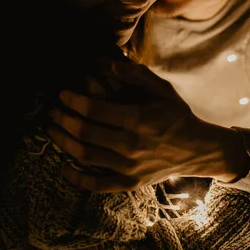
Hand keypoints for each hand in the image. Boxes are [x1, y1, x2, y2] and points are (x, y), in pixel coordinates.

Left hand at [48, 60, 248, 191]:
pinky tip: (63, 168)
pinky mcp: (130, 182)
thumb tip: (109, 65)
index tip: (62, 94)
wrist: (198, 150)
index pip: (95, 110)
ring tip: (51, 130)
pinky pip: (97, 185)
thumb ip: (137, 77)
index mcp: (139, 119)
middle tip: (52, 110)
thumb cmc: (178, 116)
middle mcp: (131, 145)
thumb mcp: (163, 91)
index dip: (73, 101)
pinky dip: (77, 179)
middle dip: (63, 119)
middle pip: (85, 132)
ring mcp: (130, 167)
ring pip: (86, 156)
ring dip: (63, 143)